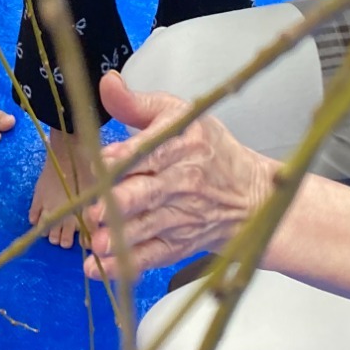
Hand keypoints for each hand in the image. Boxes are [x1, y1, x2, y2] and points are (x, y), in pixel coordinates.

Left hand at [81, 72, 274, 282]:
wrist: (252, 196)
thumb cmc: (208, 149)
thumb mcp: (178, 116)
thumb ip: (136, 104)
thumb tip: (107, 81)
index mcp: (182, 144)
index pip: (151, 150)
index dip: (125, 157)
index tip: (103, 162)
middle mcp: (183, 181)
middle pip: (148, 192)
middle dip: (121, 202)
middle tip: (97, 210)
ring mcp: (181, 216)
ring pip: (148, 227)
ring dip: (120, 238)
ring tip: (97, 244)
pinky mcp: (178, 243)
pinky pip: (150, 255)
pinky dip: (125, 264)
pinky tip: (98, 267)